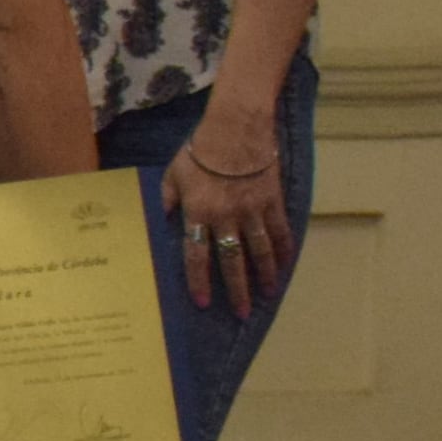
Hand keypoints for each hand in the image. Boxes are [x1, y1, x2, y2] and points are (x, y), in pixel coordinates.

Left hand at [161, 138, 285, 314]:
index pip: (197, 255)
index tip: (203, 302)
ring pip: (260, 250)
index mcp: (198, 212)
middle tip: (242, 313)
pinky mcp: (272, 201)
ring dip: (264, 275)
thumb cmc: (199, 151)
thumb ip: (165, 201)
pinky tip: (285, 265)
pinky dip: (284, 249)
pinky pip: (280, 230)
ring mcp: (253, 210)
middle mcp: (226, 216)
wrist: (236, 128)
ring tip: (267, 294)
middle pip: (232, 260)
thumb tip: (155, 223)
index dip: (199, 281)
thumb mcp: (172, 174)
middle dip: (237, 289)